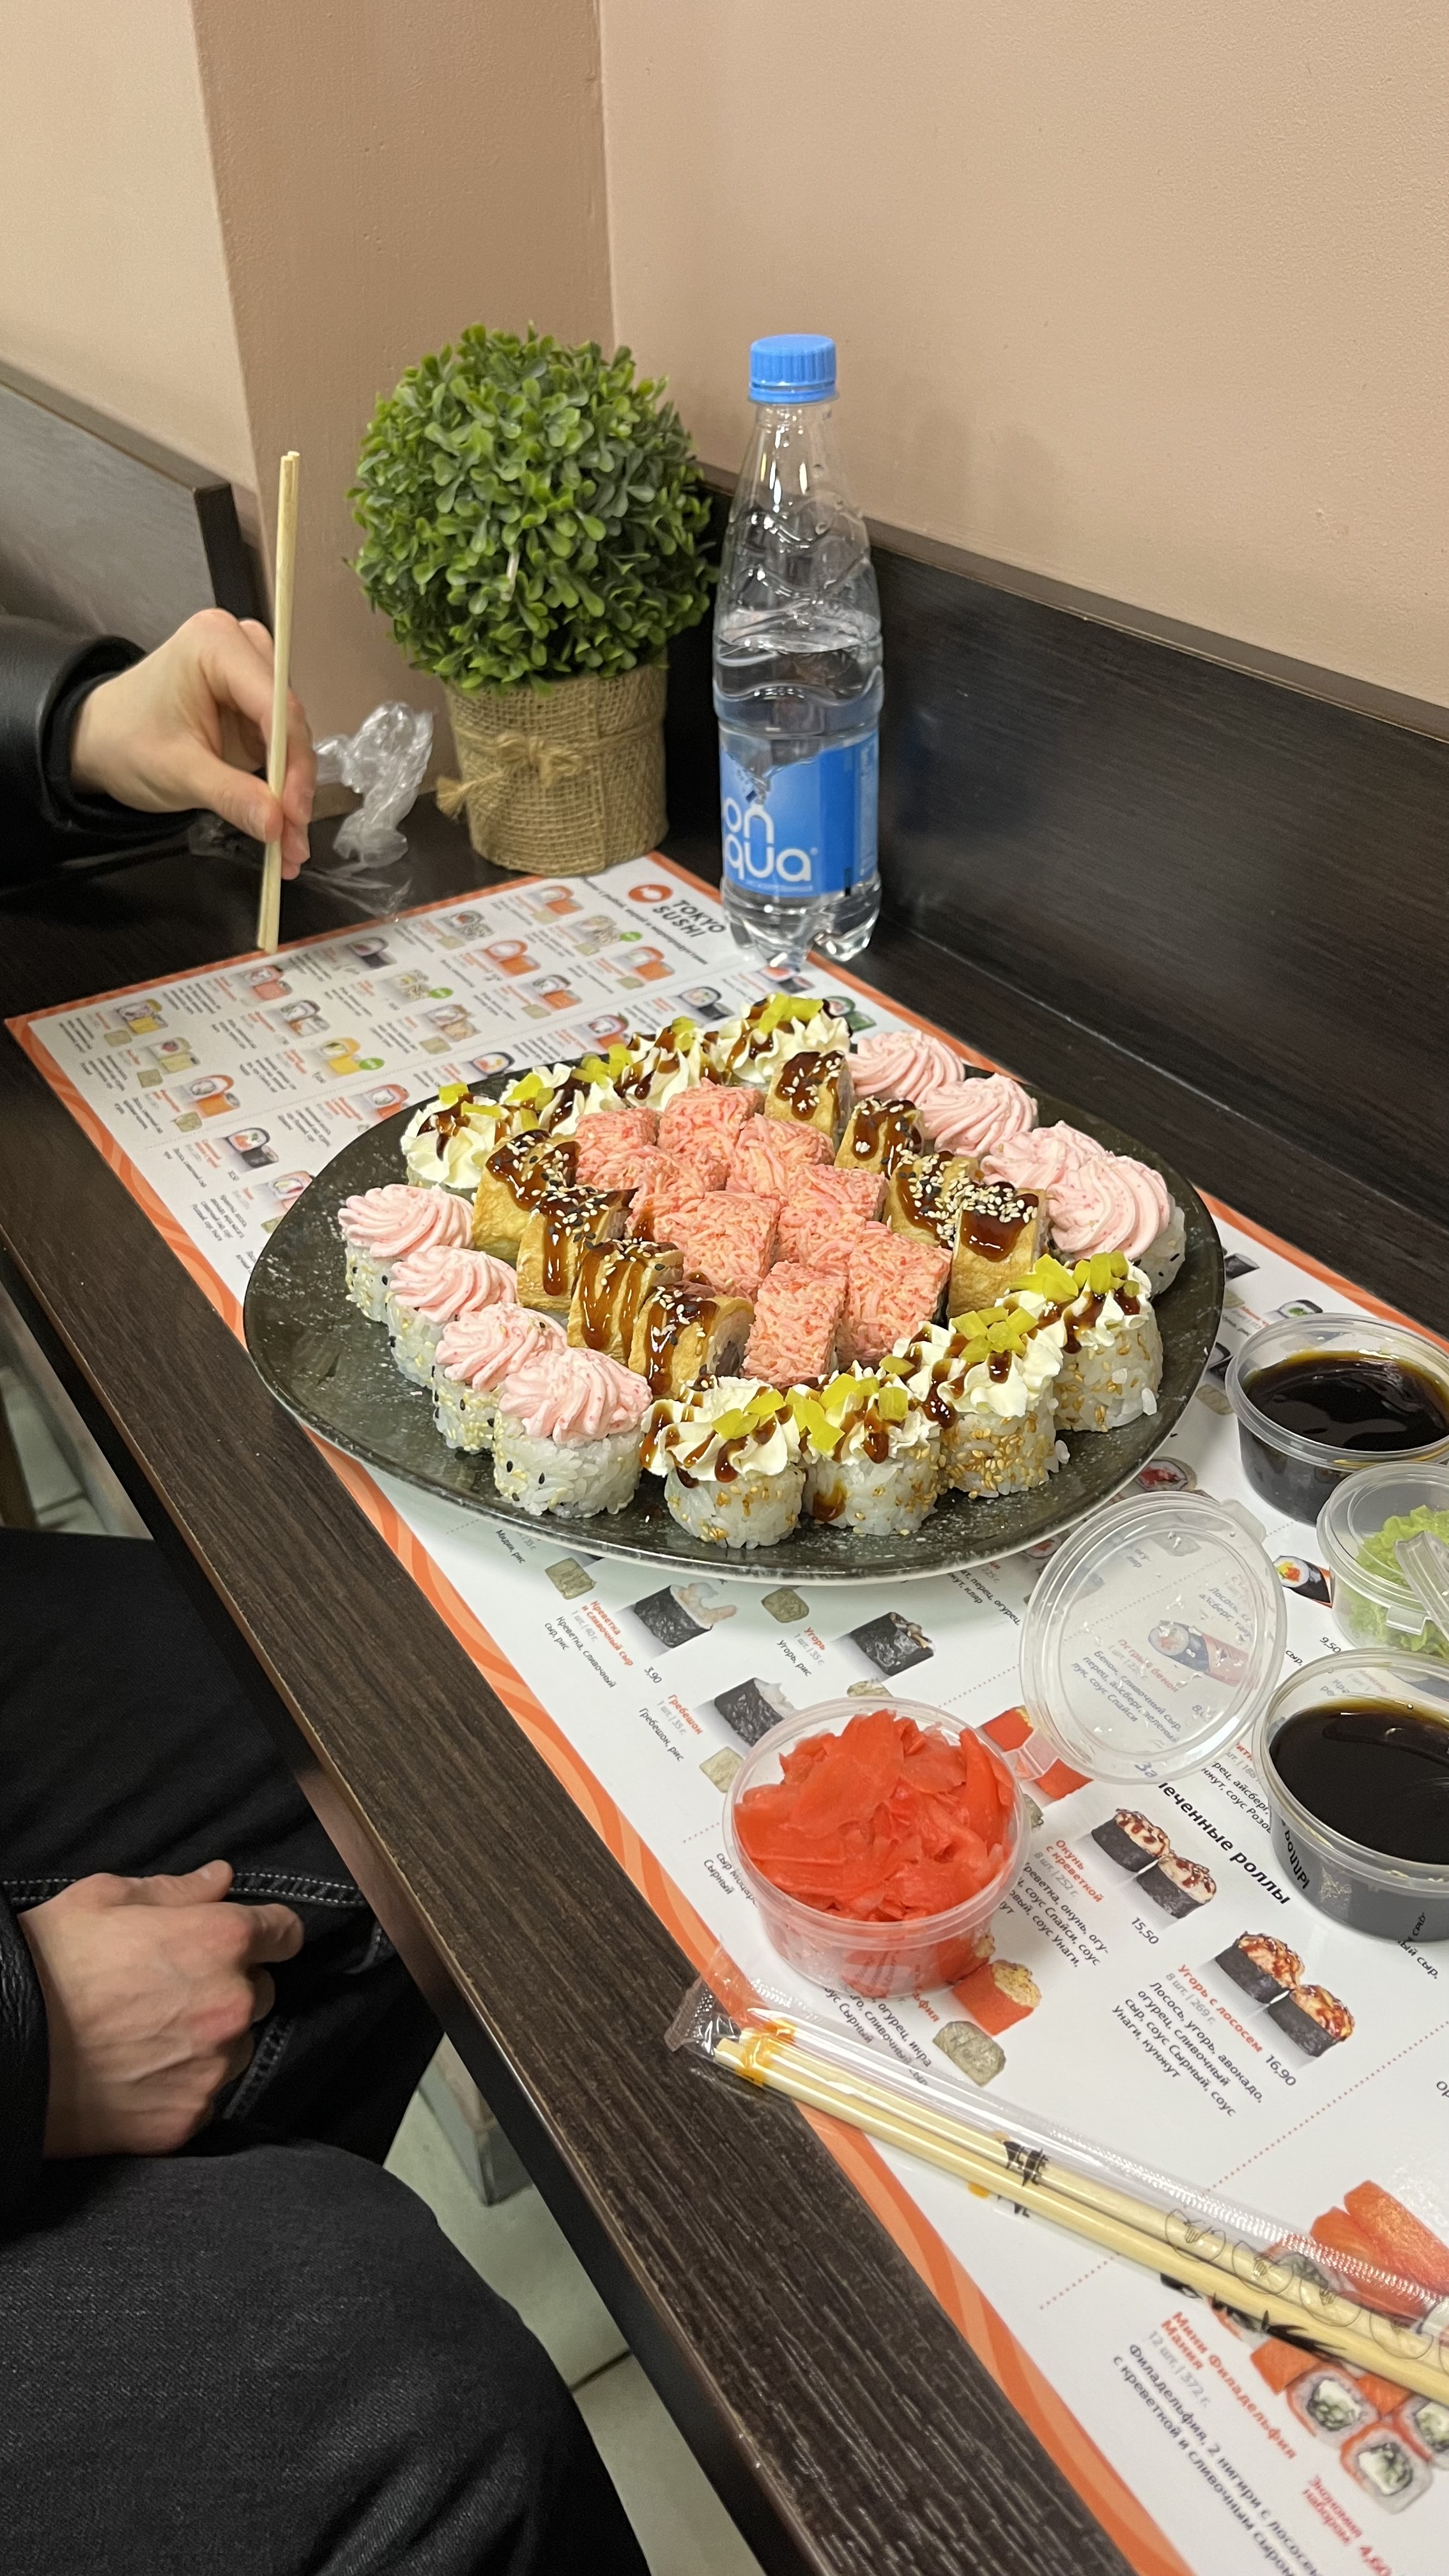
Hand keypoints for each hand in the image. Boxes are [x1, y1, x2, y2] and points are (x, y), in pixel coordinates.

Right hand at [19, 1860, 302, 2156]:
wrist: (1, 2048)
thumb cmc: (49, 1964)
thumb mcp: (106, 1898)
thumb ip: (178, 1889)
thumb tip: (222, 1879)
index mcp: (220, 1941)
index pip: (286, 1933)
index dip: (265, 1932)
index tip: (247, 1938)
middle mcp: (231, 2005)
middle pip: (261, 1992)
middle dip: (230, 1985)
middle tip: (171, 1988)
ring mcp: (212, 2068)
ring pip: (236, 2047)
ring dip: (209, 2038)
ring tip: (148, 2033)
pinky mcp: (187, 2119)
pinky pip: (205, 2096)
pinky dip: (183, 2085)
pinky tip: (139, 2071)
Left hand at [70, 609, 315, 875]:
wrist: (101, 740)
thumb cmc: (126, 739)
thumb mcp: (176, 772)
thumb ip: (230, 795)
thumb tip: (277, 823)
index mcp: (216, 644)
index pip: (275, 704)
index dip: (292, 762)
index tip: (294, 814)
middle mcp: (241, 648)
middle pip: (289, 720)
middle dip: (294, 782)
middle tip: (292, 836)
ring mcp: (250, 676)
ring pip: (291, 737)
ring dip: (292, 789)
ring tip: (286, 839)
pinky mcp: (254, 704)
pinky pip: (281, 746)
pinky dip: (282, 784)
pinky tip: (279, 819)